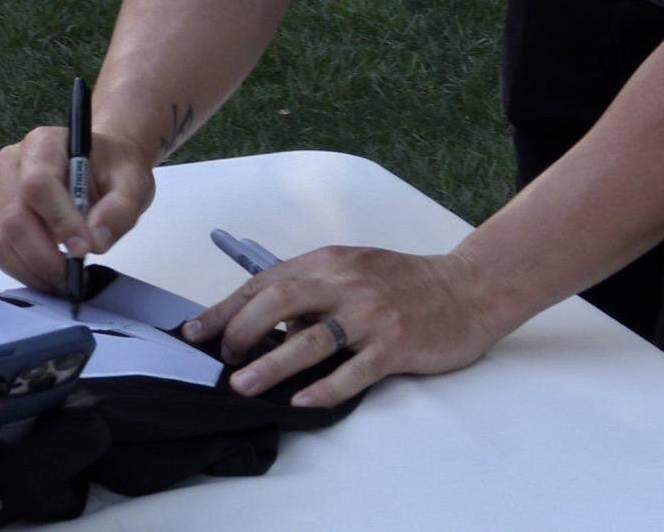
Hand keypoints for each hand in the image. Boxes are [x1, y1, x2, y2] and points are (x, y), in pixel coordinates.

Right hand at [0, 127, 154, 290]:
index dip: (59, 221)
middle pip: (12, 217)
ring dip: (30, 270)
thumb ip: (120, 209)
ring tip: (63, 282)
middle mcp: (11, 164)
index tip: (84, 249)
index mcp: (45, 144)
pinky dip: (22, 270)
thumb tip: (94, 242)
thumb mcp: (134, 182)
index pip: (38, 184)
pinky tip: (48, 276)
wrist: (102, 165)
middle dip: (43, 257)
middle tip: (73, 279)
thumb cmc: (115, 170)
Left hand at [182, 247, 508, 406]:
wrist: (467, 290)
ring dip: (271, 364)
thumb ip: (313, 288)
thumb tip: (266, 321)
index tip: (197, 331)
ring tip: (242, 384)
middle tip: (224, 358)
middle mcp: (347, 283)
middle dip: (241, 331)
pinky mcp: (395, 344)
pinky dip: (325, 386)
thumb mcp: (354, 270)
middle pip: (280, 302)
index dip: (227, 308)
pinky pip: (354, 370)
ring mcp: (372, 314)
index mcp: (331, 262)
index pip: (266, 282)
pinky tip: (302, 401)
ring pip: (311, 339)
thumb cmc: (405, 283)